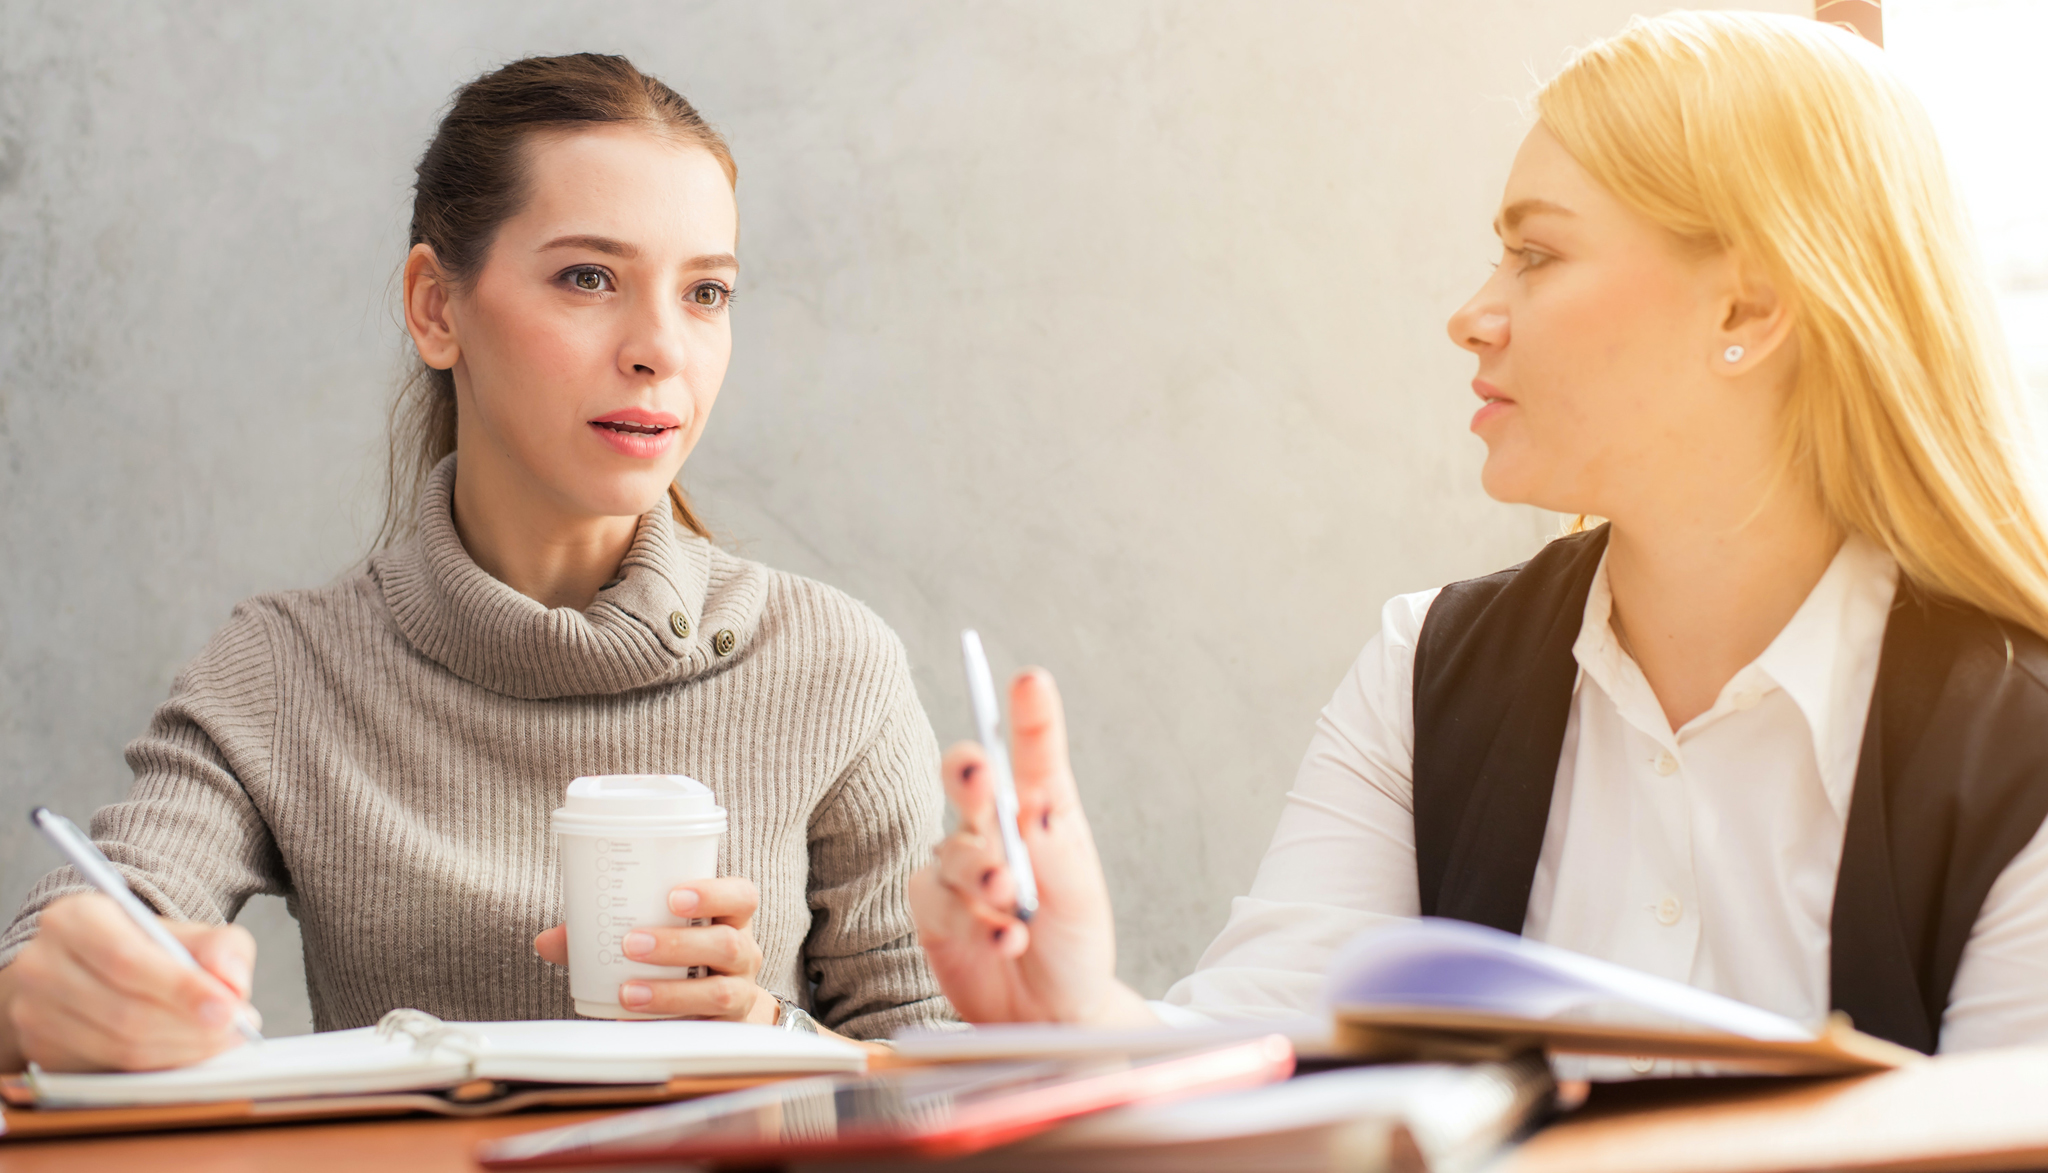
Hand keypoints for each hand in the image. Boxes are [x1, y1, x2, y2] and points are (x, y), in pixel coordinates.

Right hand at [0, 893, 259, 1072]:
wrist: (93, 969)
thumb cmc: (144, 949)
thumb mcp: (186, 933)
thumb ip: (220, 948)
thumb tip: (232, 982)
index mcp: (75, 919)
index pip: (128, 960)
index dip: (182, 990)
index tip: (230, 1009)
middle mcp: (42, 964)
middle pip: (125, 1011)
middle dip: (190, 1027)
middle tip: (235, 1029)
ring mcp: (34, 1012)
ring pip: (118, 1046)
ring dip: (180, 1050)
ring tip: (219, 1039)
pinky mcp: (42, 1049)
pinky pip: (109, 1068)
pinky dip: (158, 1066)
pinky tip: (186, 1052)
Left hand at [534, 877, 775, 1023]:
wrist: (720, 1008)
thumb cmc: (681, 957)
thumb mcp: (656, 933)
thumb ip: (604, 932)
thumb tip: (548, 941)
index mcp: (730, 919)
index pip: (741, 897)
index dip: (714, 893)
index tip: (673, 896)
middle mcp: (743, 954)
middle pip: (728, 944)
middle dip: (679, 944)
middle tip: (632, 943)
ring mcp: (740, 993)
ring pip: (719, 992)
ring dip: (670, 992)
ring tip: (628, 991)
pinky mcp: (725, 1030)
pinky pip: (703, 1030)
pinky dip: (666, 1025)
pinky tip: (633, 1023)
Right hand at [909, 668, 1155, 1025]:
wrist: (1050, 1015)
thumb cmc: (1073, 946)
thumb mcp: (1080, 898)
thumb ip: (1055, 853)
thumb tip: (1035, 804)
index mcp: (1042, 812)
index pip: (1034, 756)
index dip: (1030, 716)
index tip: (1030, 682)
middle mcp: (995, 829)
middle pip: (968, 779)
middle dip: (970, 774)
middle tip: (983, 778)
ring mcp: (959, 867)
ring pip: (953, 850)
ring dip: (982, 875)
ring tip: (1011, 903)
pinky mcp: (932, 908)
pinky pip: (938, 902)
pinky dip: (974, 922)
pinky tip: (1003, 939)